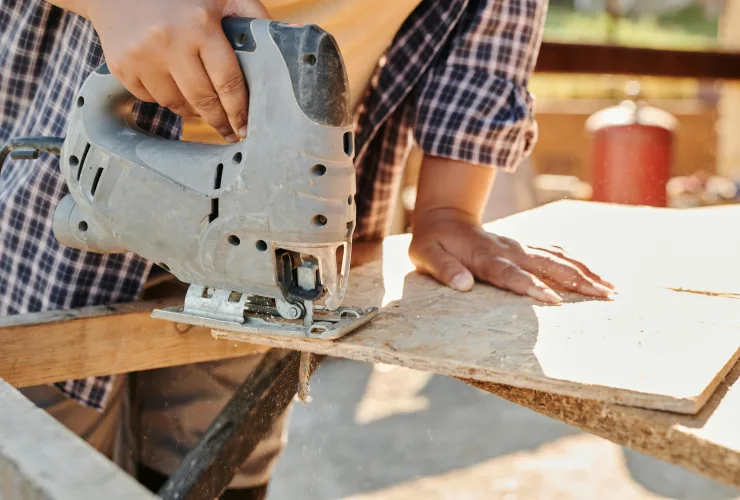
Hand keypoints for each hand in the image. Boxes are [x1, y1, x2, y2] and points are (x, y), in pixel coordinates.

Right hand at [85, 0, 269, 141]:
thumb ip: (250, 16)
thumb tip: (281, 42)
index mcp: (199, 25)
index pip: (227, 82)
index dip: (239, 110)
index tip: (245, 127)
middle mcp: (169, 43)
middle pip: (203, 101)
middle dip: (220, 121)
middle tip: (230, 132)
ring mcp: (141, 57)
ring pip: (176, 104)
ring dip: (192, 110)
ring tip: (202, 105)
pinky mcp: (122, 67)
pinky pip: (151, 98)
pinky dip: (165, 98)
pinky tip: (172, 84)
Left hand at [408, 208, 614, 303]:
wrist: (444, 216)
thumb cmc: (433, 242)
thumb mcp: (426, 255)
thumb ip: (444, 269)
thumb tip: (463, 285)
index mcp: (485, 256)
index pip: (510, 275)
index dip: (531, 286)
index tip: (554, 300)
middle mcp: (509, 250)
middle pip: (546, 266)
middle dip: (577, 281)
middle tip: (604, 297)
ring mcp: (519, 247)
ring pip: (557, 259)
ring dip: (584, 273)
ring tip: (610, 289)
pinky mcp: (524, 247)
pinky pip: (554, 254)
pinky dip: (575, 264)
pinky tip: (594, 275)